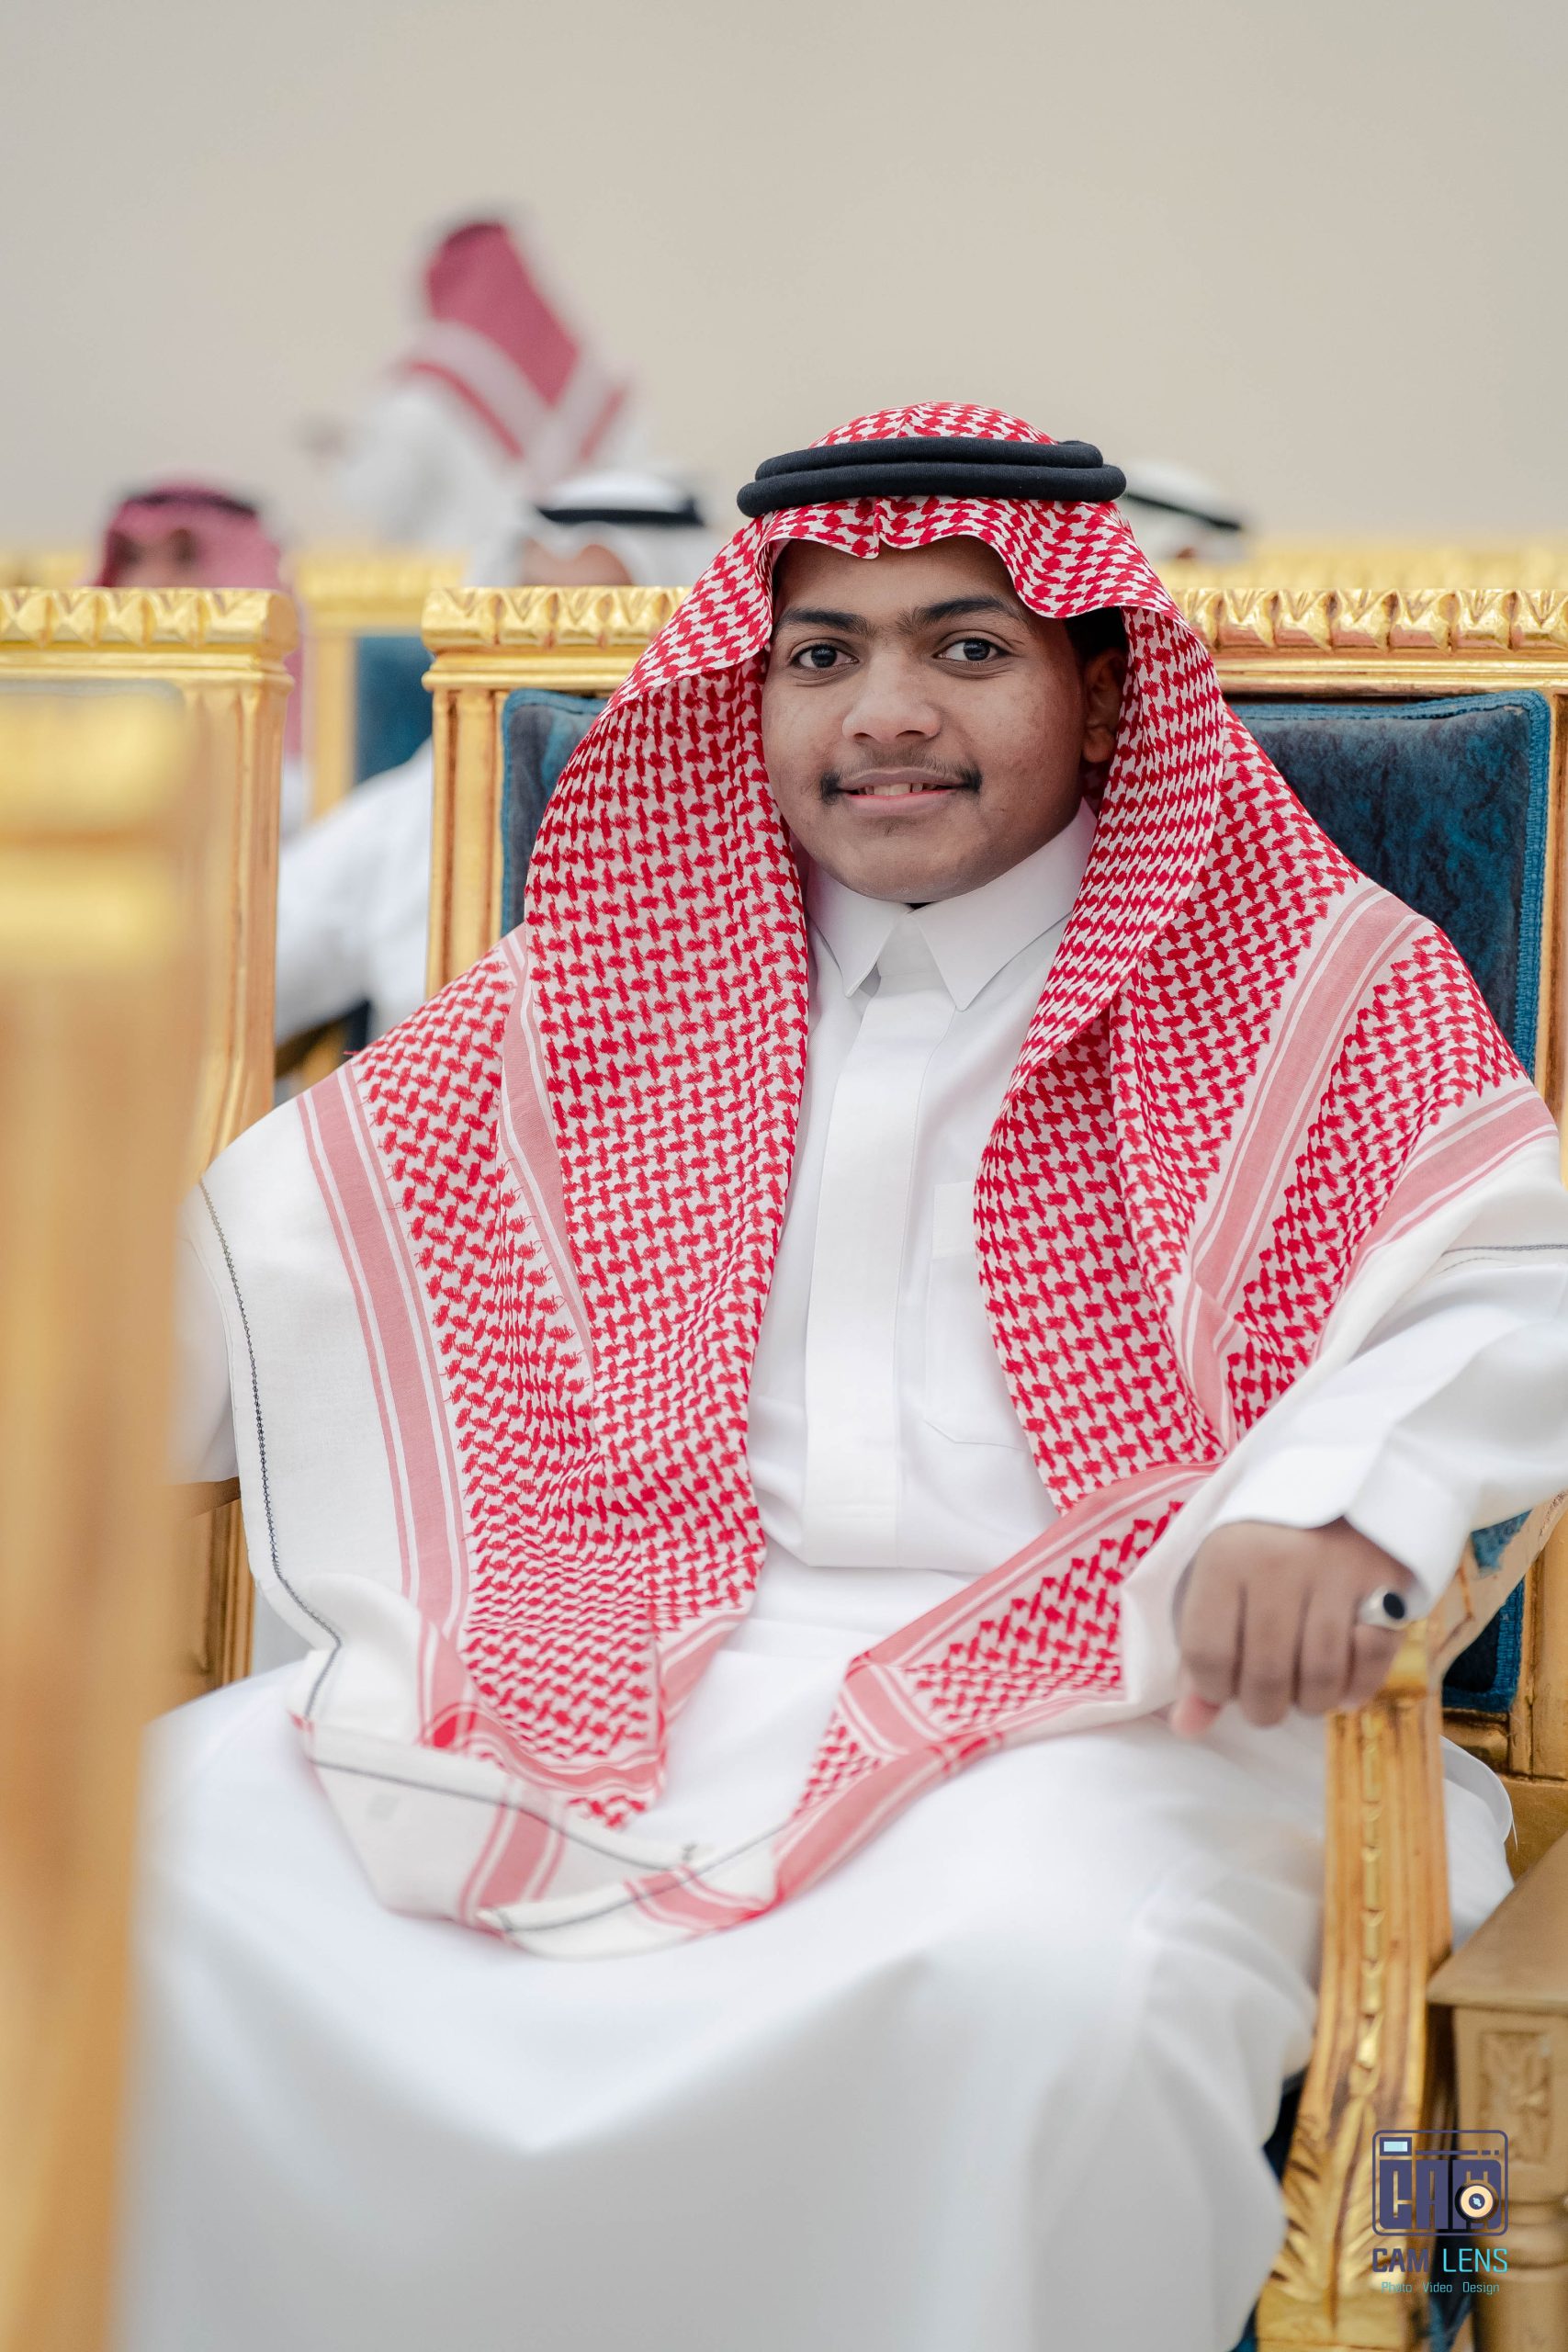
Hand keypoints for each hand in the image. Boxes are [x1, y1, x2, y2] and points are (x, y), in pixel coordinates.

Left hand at [1170, 1518, 1414, 1739]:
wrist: (1342, 1485)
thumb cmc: (1265, 1543)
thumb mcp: (1220, 1583)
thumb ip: (1201, 1656)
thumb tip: (1188, 1728)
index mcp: (1226, 1559)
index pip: (1207, 1655)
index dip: (1212, 1690)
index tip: (1222, 1686)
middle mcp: (1280, 1565)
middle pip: (1267, 1676)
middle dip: (1263, 1708)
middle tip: (1266, 1701)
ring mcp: (1337, 1574)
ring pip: (1321, 1678)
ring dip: (1310, 1704)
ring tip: (1301, 1693)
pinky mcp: (1386, 1585)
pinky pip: (1372, 1663)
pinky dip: (1355, 1689)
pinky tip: (1341, 1686)